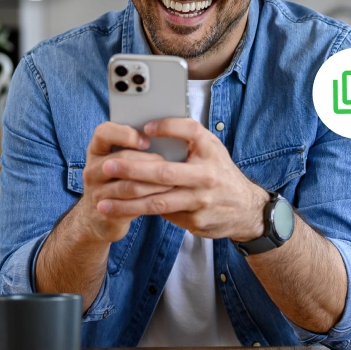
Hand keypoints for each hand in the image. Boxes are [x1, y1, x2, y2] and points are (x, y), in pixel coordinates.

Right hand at [80, 121, 174, 243]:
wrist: (98, 219)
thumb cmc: (115, 183)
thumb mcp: (117, 163)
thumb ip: (133, 150)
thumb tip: (166, 141)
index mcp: (96, 151)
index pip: (103, 133)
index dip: (125, 134)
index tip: (147, 141)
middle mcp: (92, 170)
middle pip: (121, 159)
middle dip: (149, 162)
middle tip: (169, 164)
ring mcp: (97, 193)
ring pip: (130, 186)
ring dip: (154, 183)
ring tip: (172, 182)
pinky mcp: (106, 213)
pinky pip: (131, 206)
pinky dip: (150, 201)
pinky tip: (164, 198)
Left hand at [97, 118, 269, 241]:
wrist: (246, 209)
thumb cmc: (221, 171)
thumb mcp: (212, 148)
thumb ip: (187, 135)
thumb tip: (151, 127)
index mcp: (210, 153)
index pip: (189, 132)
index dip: (168, 128)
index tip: (145, 127)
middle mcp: (206, 177)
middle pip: (163, 173)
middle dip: (132, 170)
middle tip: (108, 168)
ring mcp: (200, 202)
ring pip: (158, 202)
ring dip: (128, 204)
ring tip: (103, 204)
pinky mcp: (195, 222)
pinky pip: (165, 214)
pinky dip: (143, 212)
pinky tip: (122, 212)